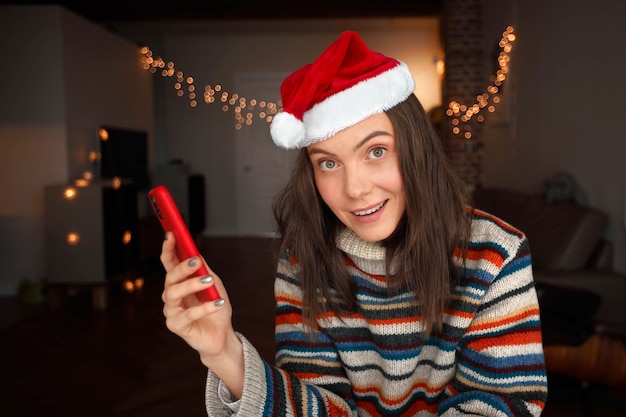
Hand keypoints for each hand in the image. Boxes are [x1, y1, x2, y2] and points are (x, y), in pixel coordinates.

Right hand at [160, 232, 238, 361]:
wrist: (221, 334)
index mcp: (178, 281)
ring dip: (193, 285)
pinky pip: (188, 315)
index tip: (171, 233)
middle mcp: (171, 295)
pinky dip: (204, 307)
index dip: (168, 248)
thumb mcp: (213, 284)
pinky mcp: (176, 326)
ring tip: (209, 281)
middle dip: (182, 267)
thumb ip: (203, 270)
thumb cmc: (215, 306)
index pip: (169, 262)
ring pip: (174, 294)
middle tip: (196, 260)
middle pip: (170, 277)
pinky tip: (218, 302)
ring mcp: (171, 310)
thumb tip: (195, 252)